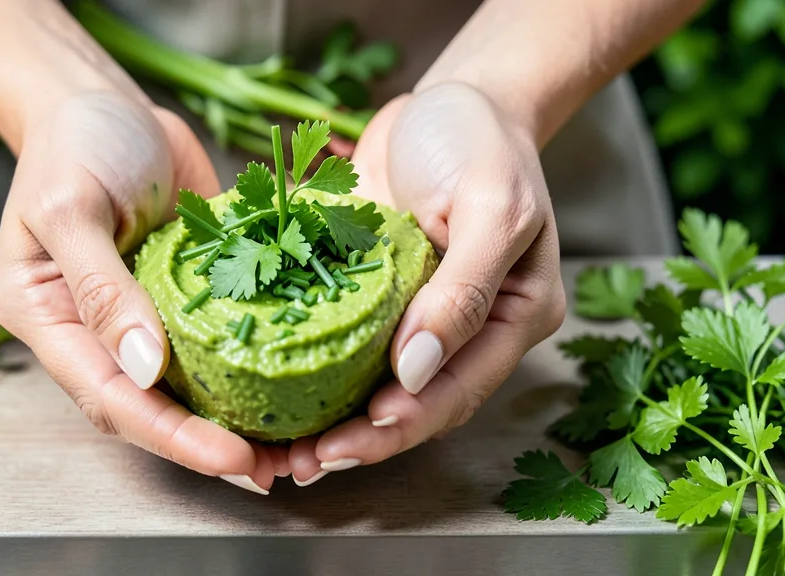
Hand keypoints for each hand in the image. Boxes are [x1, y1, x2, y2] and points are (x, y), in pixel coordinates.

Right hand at [0, 90, 286, 492]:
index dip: (170, 434)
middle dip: (206, 445)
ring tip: (289, 447)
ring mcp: (138, 315)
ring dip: (233, 417)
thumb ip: (101, 286)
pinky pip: (215, 337)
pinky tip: (292, 380)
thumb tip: (143, 366)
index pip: (109, 397)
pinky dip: (250, 364)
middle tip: (270, 470)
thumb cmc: (72, 142)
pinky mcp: (181, 293)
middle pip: (147, 406)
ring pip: (185, 384)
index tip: (229, 457)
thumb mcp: (72, 205)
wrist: (103, 101)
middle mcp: (92, 330)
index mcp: (47, 318)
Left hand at [289, 82, 565, 483]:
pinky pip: (345, 342)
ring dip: (332, 421)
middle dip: (362, 440)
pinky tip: (273, 390)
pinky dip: (313, 370)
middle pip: (416, 404)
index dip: (406, 422)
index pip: (459, 389)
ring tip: (283, 452)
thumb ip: (463, 290)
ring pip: (377, 386)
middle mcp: (467, 330)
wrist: (448, 100)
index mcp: (511, 318)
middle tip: (306, 466)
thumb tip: (415, 370)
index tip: (353, 440)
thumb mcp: (491, 207)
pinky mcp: (376, 296)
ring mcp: (419, 316)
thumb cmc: (482, 143)